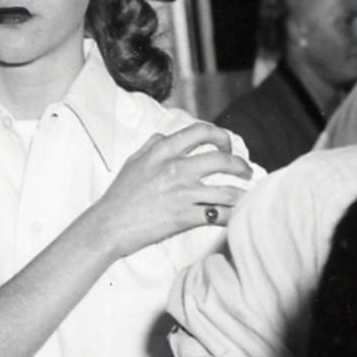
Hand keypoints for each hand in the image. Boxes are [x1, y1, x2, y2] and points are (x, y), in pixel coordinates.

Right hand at [81, 122, 251, 260]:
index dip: (221, 136)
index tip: (227, 148)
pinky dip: (233, 217)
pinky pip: (220, 216)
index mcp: (163, 151)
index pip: (201, 132)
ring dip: (243, 195)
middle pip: (223, 160)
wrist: (109, 225)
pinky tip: (237, 217)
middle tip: (246, 172)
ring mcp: (182, 193)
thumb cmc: (121, 196)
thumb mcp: (134, 162)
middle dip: (241, 166)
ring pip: (227, 191)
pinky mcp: (186, 217)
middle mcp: (175, 168)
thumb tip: (165, 136)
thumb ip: (152, 146)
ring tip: (246, 197)